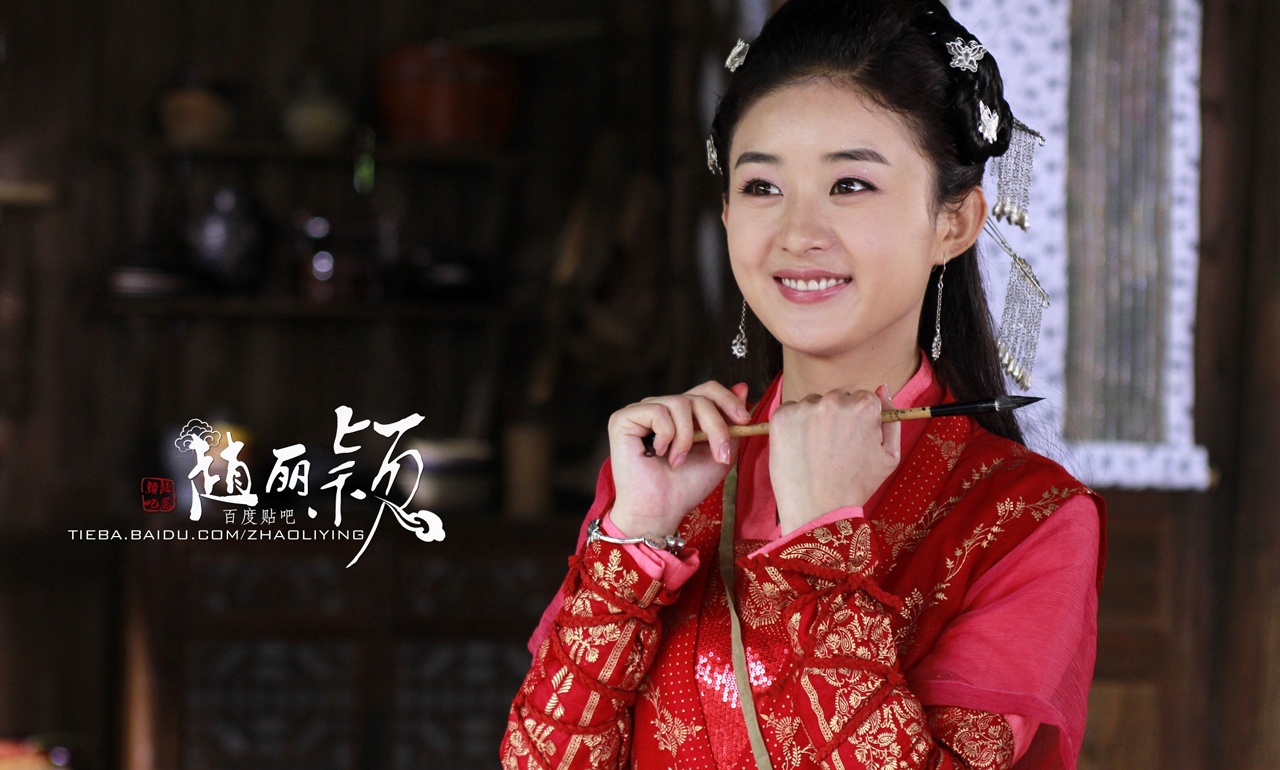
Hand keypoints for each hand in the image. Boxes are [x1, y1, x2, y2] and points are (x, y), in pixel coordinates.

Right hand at [607, 381, 751, 536]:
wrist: (660, 510)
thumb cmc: (687, 487)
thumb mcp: (721, 453)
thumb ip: (731, 423)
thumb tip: (742, 387)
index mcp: (681, 415)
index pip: (706, 390)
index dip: (727, 400)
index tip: (745, 421)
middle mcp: (661, 408)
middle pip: (698, 397)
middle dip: (715, 426)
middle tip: (720, 454)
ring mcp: (641, 411)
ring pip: (680, 403)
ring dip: (687, 437)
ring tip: (678, 461)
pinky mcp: (623, 418)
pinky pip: (658, 411)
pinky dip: (666, 436)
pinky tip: (658, 454)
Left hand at [768, 385, 901, 534]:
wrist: (818, 510)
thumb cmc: (856, 486)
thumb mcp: (889, 456)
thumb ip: (891, 419)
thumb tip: (883, 388)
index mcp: (864, 405)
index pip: (863, 398)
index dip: (858, 420)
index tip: (852, 439)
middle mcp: (834, 400)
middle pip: (838, 398)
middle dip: (837, 416)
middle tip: (833, 448)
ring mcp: (805, 407)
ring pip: (813, 404)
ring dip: (814, 419)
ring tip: (816, 451)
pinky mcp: (781, 416)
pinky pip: (791, 411)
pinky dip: (794, 425)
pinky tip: (800, 449)